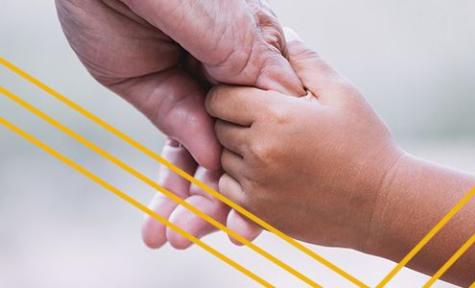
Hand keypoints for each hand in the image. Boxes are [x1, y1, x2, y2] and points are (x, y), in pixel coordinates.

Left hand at [56, 0, 302, 248]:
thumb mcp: (217, 18)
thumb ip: (248, 57)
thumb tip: (272, 110)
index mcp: (255, 50)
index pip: (276, 112)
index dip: (276, 157)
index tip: (269, 202)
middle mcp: (231, 76)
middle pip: (244, 141)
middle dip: (237, 189)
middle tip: (233, 234)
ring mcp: (198, 92)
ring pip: (210, 153)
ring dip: (204, 197)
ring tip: (189, 235)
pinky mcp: (167, 103)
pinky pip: (178, 148)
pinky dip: (178, 181)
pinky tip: (173, 211)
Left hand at [206, 31, 401, 248]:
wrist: (381, 203)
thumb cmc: (365, 144)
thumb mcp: (342, 93)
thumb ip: (306, 61)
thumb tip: (286, 35)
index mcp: (275, 115)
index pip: (219, 97)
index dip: (229, 94)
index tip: (247, 99)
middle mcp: (258, 150)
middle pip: (217, 127)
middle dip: (233, 121)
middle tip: (262, 124)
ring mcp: (256, 184)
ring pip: (220, 158)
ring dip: (236, 151)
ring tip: (270, 149)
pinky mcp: (258, 211)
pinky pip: (225, 188)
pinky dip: (238, 180)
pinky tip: (268, 173)